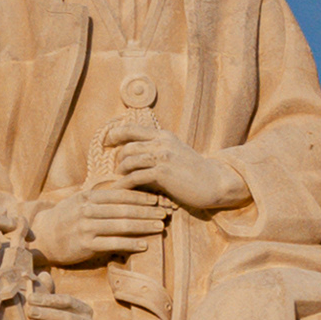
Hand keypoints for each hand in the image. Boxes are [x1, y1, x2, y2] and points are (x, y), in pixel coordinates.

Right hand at [28, 188, 158, 267]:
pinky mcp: (85, 245)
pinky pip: (112, 244)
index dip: (141, 196)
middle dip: (147, 210)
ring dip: (143, 226)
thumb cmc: (67, 217)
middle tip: (166, 212)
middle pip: (124, 209)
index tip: (159, 198)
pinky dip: (130, 244)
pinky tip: (144, 245)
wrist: (43, 236)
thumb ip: (101, 196)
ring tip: (160, 227)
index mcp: (89, 197)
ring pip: (120, 225)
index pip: (120, 194)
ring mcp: (86, 228)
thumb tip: (127, 188)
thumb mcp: (81, 200)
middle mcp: (88, 210)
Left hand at [100, 129, 248, 216]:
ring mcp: (162, 156)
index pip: (132, 129)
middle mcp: (161, 143)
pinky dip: (124, 184)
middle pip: (127, 146)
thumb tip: (133, 160)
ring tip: (119, 181)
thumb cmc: (193, 172)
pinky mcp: (163, 173)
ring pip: (129, 160)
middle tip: (116, 171)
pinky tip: (120, 191)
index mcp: (163, 136)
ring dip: (120, 172)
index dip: (115, 134)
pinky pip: (135, 177)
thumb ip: (156, 153)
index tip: (106, 142)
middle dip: (117, 159)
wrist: (214, 182)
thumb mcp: (174, 154)